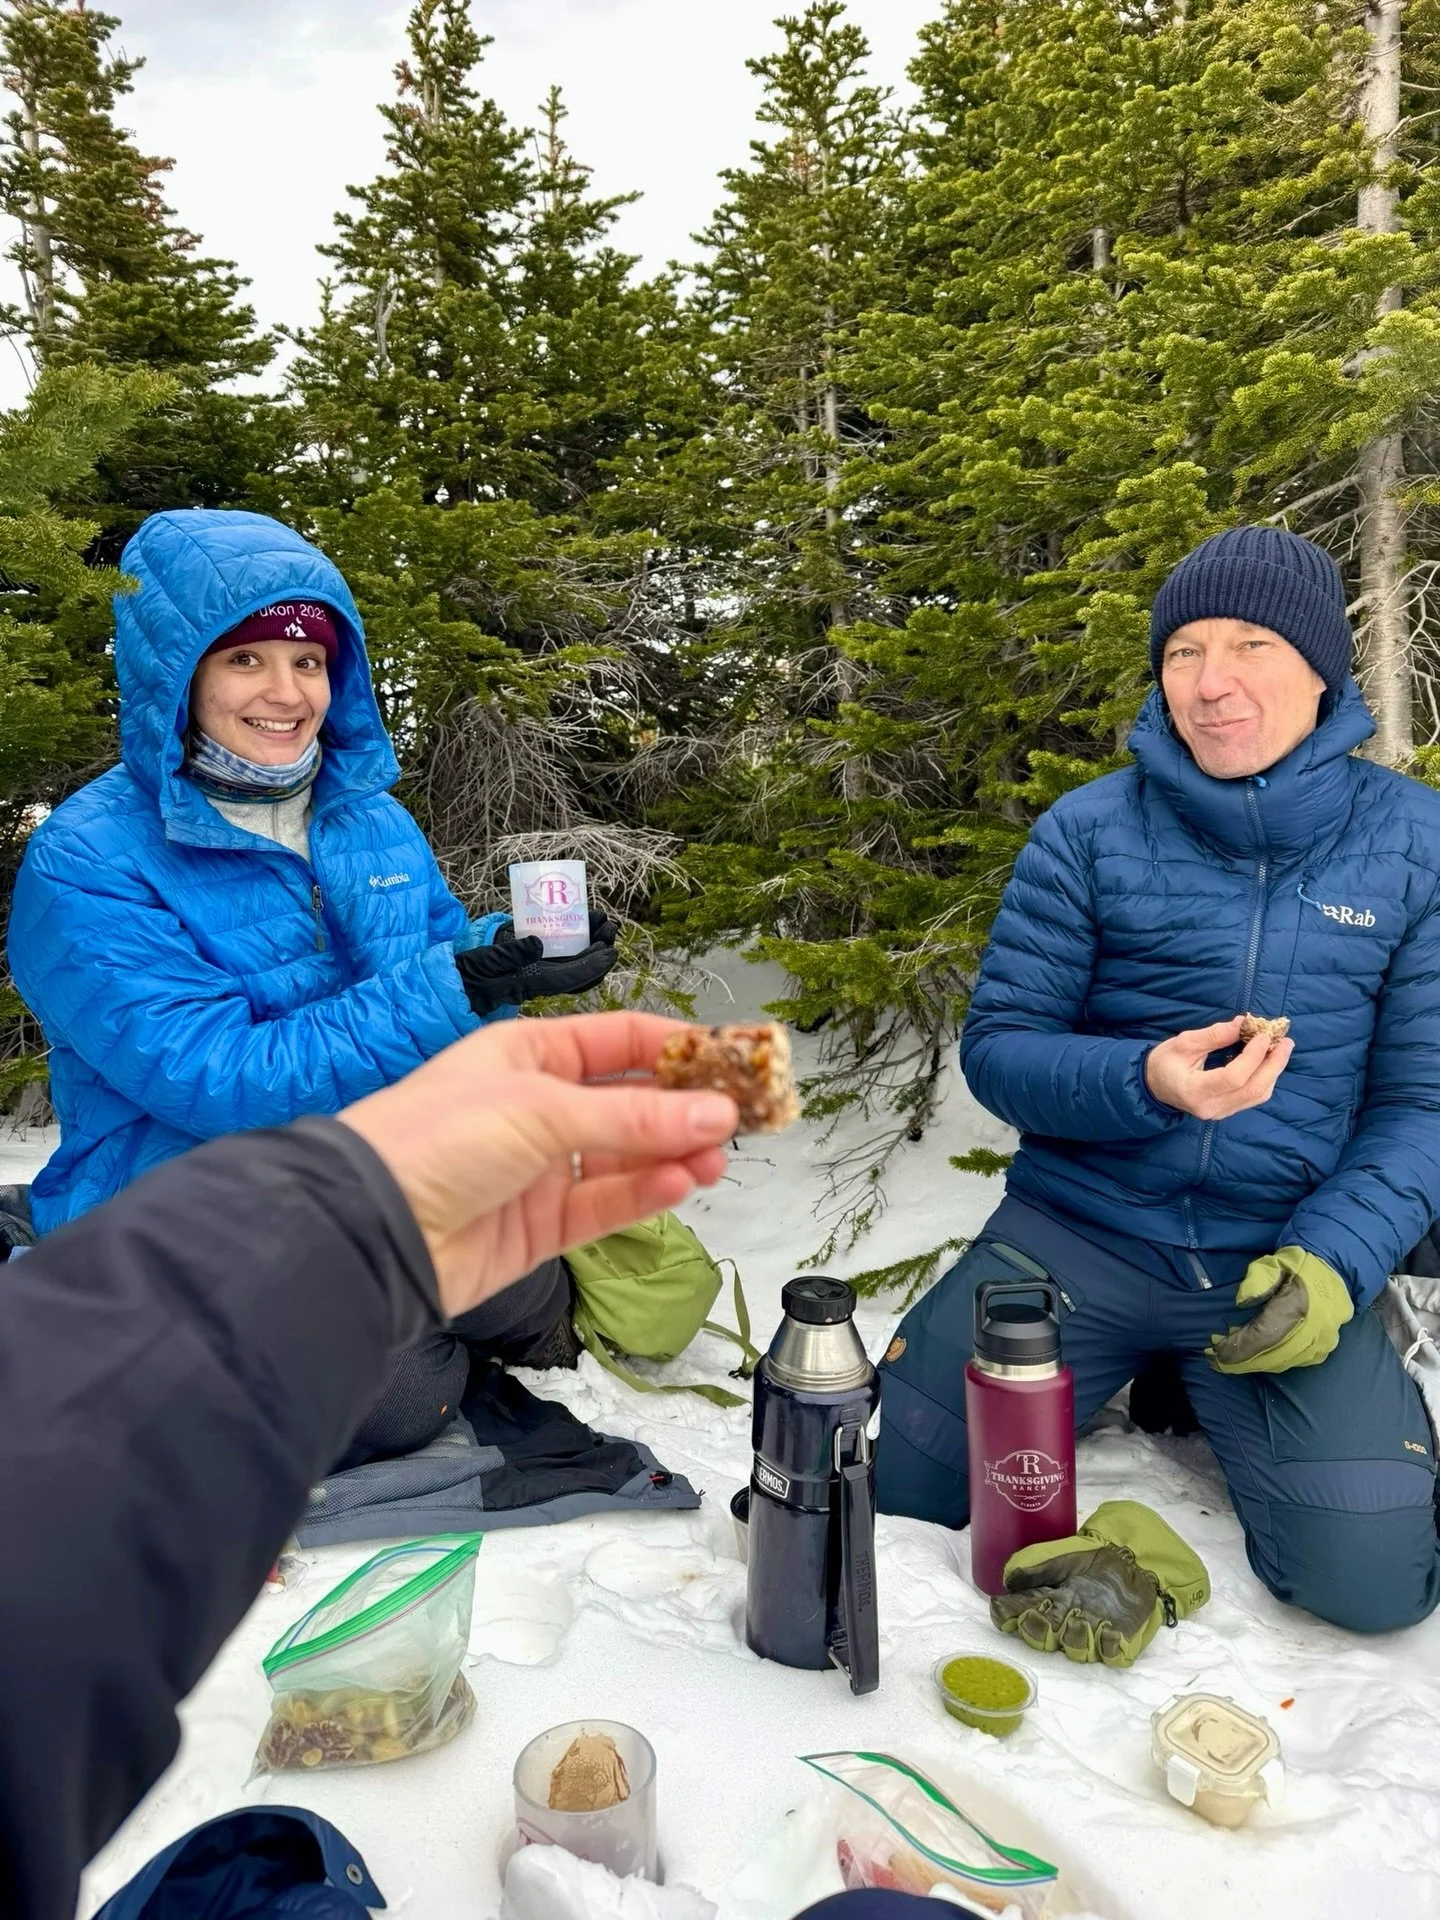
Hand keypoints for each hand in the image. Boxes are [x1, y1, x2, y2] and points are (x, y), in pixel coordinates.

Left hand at [337, 1012, 737, 1316]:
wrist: (371, 1230)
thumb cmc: (436, 1140)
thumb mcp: (541, 1109)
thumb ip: (635, 1116)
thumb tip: (717, 1113)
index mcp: (527, 1053)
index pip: (618, 1040)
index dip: (678, 1047)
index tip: (736, 1058)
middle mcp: (535, 1106)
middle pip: (630, 1101)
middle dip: (686, 1107)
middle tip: (744, 1116)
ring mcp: (539, 1169)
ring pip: (625, 1156)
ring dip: (674, 1154)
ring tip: (718, 1157)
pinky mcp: (540, 1227)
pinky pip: (606, 1205)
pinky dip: (646, 1194)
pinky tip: (682, 1182)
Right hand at [454, 915, 618, 1016]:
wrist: (458, 979)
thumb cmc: (470, 972)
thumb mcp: (485, 960)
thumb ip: (510, 953)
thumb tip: (537, 944)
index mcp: (532, 982)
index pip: (571, 977)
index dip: (594, 966)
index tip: (611, 951)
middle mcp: (542, 979)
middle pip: (580, 969)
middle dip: (599, 950)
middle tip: (610, 928)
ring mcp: (541, 970)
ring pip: (575, 960)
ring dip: (592, 942)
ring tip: (602, 922)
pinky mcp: (537, 960)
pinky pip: (564, 953)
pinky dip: (577, 938)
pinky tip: (584, 922)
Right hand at [990, 1501, 1209, 1667]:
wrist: (1131, 1561)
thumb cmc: (1092, 1561)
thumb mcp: (1063, 1559)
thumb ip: (1038, 1570)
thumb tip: (1008, 1580)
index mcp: (1048, 1603)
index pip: (1021, 1614)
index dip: (1009, 1616)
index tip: (1001, 1610)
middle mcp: (1065, 1623)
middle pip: (1044, 1638)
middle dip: (1037, 1632)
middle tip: (1034, 1618)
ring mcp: (1092, 1634)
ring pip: (1076, 1649)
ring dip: (1074, 1639)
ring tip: (1077, 1622)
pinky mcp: (1118, 1639)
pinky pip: (1111, 1653)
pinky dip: (1109, 1646)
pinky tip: (1109, 1632)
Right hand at [1144, 1015, 1292, 1118]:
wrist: (1153, 1087)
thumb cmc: (1164, 1062)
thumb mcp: (1183, 1043)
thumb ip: (1213, 1035)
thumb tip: (1243, 1023)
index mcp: (1194, 1091)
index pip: (1233, 1078)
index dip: (1253, 1056)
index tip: (1263, 1035)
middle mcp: (1210, 1107)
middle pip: (1253, 1090)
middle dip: (1274, 1065)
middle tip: (1285, 1041)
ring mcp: (1220, 1113)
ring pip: (1258, 1095)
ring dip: (1273, 1071)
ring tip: (1281, 1048)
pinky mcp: (1227, 1111)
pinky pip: (1253, 1097)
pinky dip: (1265, 1077)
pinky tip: (1268, 1060)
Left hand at [1208, 1246, 1352, 1373]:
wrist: (1334, 1269)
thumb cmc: (1298, 1265)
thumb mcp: (1273, 1263)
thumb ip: (1257, 1280)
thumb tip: (1242, 1303)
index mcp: (1299, 1305)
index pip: (1262, 1336)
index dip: (1238, 1347)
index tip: (1215, 1352)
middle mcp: (1314, 1330)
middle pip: (1270, 1356)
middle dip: (1241, 1361)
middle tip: (1216, 1360)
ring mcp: (1322, 1342)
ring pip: (1282, 1363)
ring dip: (1254, 1363)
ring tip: (1231, 1359)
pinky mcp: (1324, 1348)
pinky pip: (1294, 1362)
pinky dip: (1272, 1362)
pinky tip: (1255, 1357)